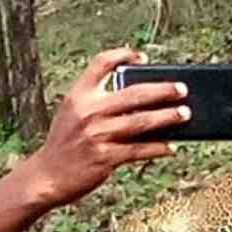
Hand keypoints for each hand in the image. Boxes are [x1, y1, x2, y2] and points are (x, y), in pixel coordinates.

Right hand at [21, 48, 190, 208]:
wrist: (47, 176)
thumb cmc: (67, 144)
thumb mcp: (73, 115)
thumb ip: (99, 103)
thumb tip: (144, 103)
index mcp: (79, 96)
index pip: (100, 64)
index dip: (122, 56)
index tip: (142, 57)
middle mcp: (88, 112)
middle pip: (133, 93)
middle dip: (162, 90)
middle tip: (182, 89)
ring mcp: (97, 135)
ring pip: (141, 122)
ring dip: (167, 117)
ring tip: (185, 114)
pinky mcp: (105, 157)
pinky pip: (139, 150)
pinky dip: (158, 148)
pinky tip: (170, 147)